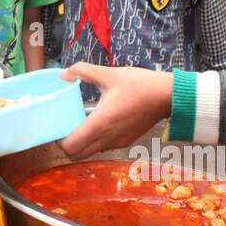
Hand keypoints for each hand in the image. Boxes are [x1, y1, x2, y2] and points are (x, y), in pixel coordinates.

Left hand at [58, 64, 173, 158]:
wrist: (168, 96)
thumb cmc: (139, 84)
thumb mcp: (108, 73)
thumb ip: (82, 71)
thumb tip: (63, 74)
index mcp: (101, 123)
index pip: (71, 147)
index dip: (59, 140)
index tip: (57, 127)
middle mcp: (108, 138)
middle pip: (77, 155)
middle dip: (67, 145)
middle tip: (65, 127)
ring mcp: (117, 143)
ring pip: (90, 152)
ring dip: (81, 143)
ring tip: (80, 123)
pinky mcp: (126, 142)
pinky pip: (103, 147)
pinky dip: (95, 141)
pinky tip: (97, 123)